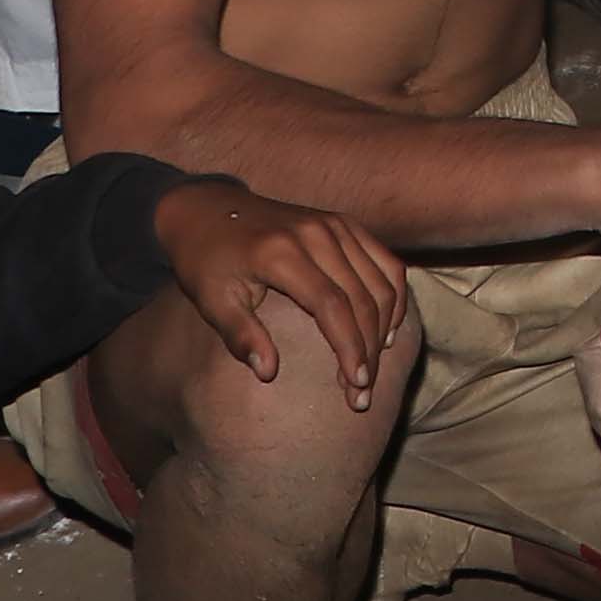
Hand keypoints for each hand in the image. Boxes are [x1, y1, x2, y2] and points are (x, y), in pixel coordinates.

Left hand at [150, 182, 405, 407]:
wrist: (206, 209)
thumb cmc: (206, 261)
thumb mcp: (211, 301)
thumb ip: (240, 336)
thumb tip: (268, 372)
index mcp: (281, 253)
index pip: (332, 306)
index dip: (349, 348)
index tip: (356, 385)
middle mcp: (316, 233)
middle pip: (363, 297)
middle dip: (370, 348)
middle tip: (364, 390)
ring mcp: (334, 224)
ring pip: (382, 280)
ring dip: (386, 326)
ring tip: (375, 365)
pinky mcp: (344, 223)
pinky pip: (386, 261)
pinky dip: (393, 296)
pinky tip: (388, 328)